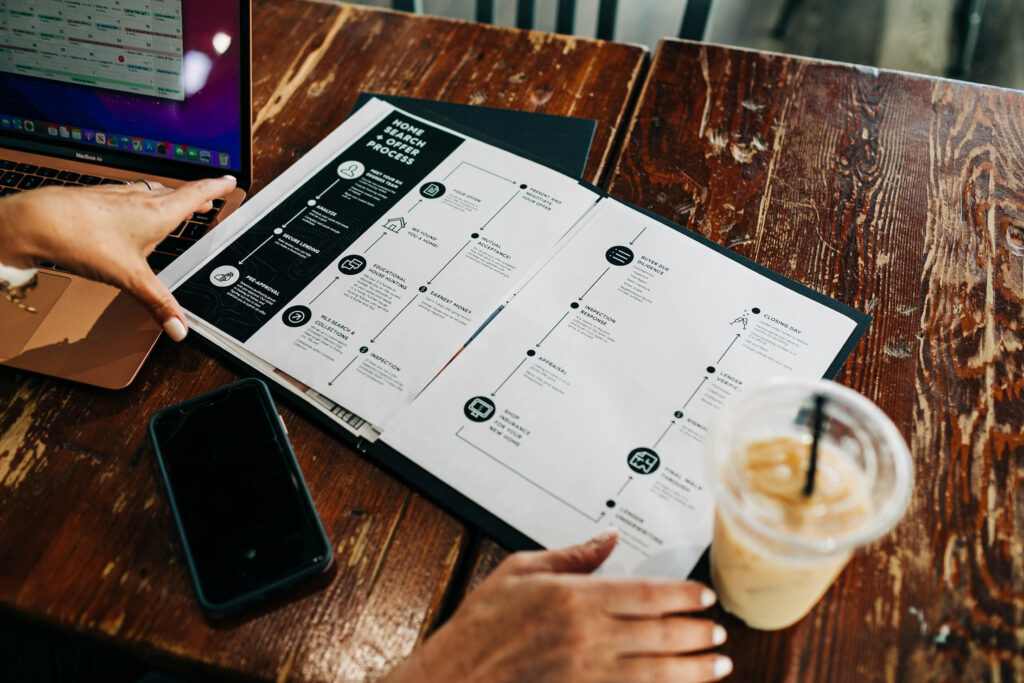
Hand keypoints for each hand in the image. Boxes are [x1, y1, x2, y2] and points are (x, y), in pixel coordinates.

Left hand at [0, 176, 235, 339]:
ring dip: (165, 200)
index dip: (216, 188)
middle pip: (175, 194)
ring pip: (150, 195)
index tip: (229, 180)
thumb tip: (180, 328)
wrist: (36, 221)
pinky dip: (138, 206)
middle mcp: (140, 199)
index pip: (197, 194)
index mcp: (158, 212)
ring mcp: (116, 197)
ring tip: (170, 210)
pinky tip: (127, 218)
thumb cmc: (83, 238)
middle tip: (206, 202)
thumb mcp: (130, 278)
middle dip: (194, 199)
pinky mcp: (96, 201)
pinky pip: (127, 200)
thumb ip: (157, 303)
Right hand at [385, 530, 730, 682]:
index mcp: (575, 598)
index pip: (646, 594)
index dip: (683, 595)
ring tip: (719, 665)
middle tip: (719, 632)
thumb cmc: (483, 625)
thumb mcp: (520, 570)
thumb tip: (607, 538)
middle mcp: (588, 637)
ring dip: (693, 669)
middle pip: (660, 633)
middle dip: (697, 633)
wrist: (457, 676)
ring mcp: (587, 673)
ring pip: (656, 671)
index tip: (704, 596)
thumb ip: (570, 555)